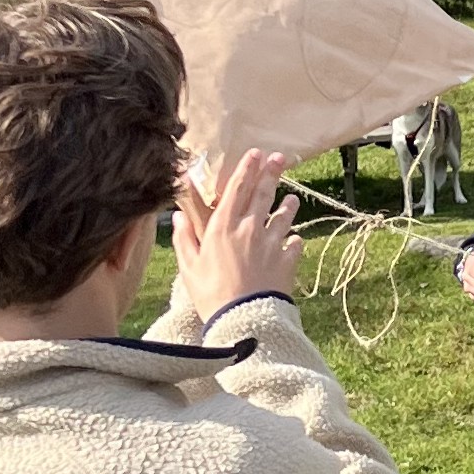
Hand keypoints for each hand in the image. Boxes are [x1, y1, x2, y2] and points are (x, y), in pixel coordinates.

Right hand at [177, 148, 301, 322]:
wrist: (244, 320)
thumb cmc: (211, 295)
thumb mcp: (189, 267)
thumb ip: (185, 239)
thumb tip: (178, 216)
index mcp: (223, 227)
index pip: (237, 189)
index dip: (247, 169)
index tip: (255, 154)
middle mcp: (250, 228)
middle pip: (263, 194)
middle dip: (271, 173)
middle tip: (279, 157)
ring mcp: (272, 243)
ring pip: (283, 216)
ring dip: (288, 204)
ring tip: (292, 197)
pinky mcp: (287, 261)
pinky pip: (295, 244)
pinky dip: (295, 240)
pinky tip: (295, 239)